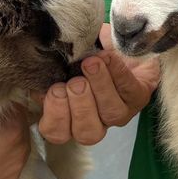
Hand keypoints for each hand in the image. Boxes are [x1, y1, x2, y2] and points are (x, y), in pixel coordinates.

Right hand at [0, 105, 31, 178]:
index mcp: (12, 135)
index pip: (19, 109)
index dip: (5, 103)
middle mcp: (20, 153)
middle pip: (22, 126)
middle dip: (9, 120)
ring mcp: (16, 169)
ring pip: (20, 143)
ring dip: (9, 136)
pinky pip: (15, 159)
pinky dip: (7, 152)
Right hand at [37, 23, 159, 145]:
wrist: (121, 46)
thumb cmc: (86, 55)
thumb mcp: (63, 60)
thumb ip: (49, 67)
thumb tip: (38, 65)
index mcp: (70, 117)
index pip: (57, 132)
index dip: (54, 115)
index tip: (54, 89)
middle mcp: (96, 121)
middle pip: (87, 132)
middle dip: (79, 106)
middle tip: (75, 82)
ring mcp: (120, 112)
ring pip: (111, 114)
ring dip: (100, 87)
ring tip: (91, 63)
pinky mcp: (139, 97)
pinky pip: (129, 90)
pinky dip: (117, 72)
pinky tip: (107, 57)